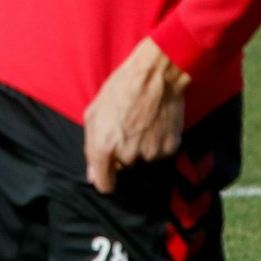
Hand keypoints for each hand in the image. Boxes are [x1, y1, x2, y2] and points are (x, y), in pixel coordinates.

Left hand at [84, 36, 190, 193]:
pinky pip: (159, 154)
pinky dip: (156, 143)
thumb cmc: (120, 90)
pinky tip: (153, 124)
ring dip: (140, 148)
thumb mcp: (94, 113)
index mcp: (103, 146)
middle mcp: (127, 154)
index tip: (106, 176)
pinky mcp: (169, 149)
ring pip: (141, 160)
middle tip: (124, 129)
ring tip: (140, 123)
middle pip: (123, 167)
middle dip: (121, 153)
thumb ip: (91, 146)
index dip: (104, 180)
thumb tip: (93, 174)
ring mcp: (150, 153)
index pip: (104, 183)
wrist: (155, 77)